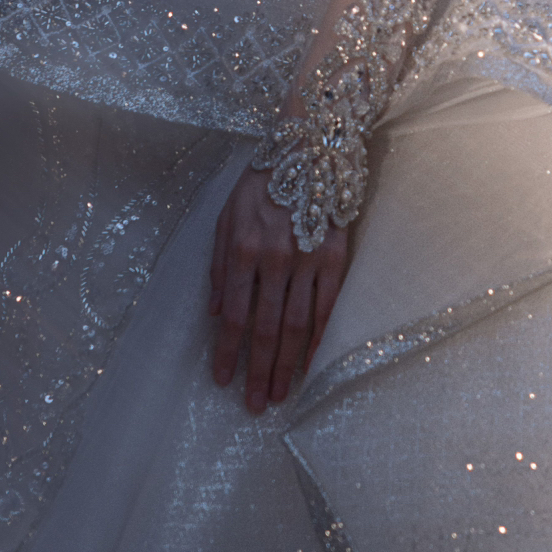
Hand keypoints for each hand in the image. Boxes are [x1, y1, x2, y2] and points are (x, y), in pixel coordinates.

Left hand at [209, 161, 349, 413]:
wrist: (308, 147)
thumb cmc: (261, 183)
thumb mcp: (225, 217)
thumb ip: (219, 265)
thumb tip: (215, 312)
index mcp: (243, 250)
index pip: (235, 315)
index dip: (228, 352)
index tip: (223, 381)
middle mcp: (276, 260)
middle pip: (266, 328)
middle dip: (259, 370)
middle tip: (256, 404)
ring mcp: (309, 260)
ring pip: (297, 324)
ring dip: (288, 364)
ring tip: (281, 393)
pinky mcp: (336, 258)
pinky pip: (328, 307)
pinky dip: (319, 338)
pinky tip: (311, 363)